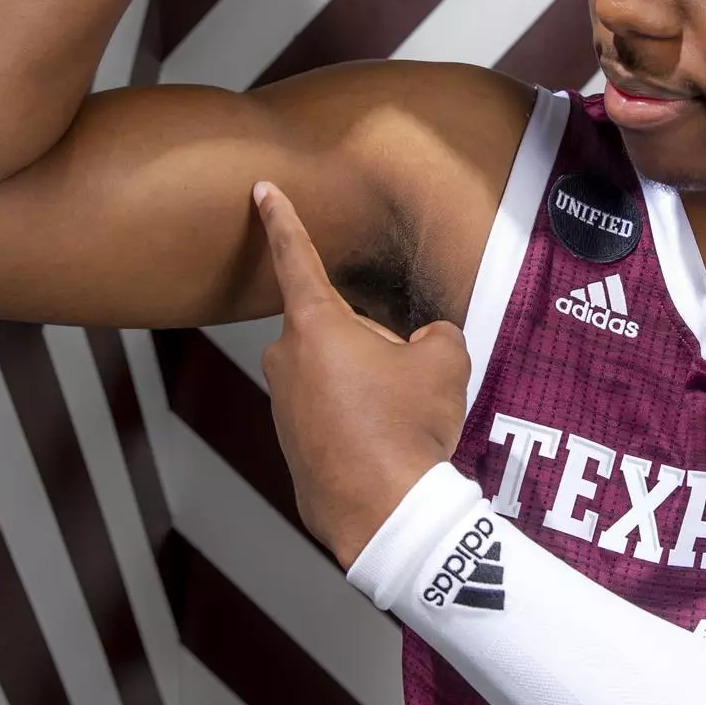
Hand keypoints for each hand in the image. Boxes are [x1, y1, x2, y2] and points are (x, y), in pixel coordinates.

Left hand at [252, 180, 469, 568]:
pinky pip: (333, 416)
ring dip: (369, 388)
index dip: (282, 219)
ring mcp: (284, 405)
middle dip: (374, 346)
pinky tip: (386, 449)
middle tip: (406, 385)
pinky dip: (360, 424)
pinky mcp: (291, 443)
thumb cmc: (405, 428)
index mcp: (316, 325)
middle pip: (339, 329)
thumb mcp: (444, 363)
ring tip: (400, 423)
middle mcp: (287, 359)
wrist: (384, 513)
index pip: (295, 257)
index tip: (261, 190)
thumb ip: (435, 336)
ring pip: (338, 374)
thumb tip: (426, 343)